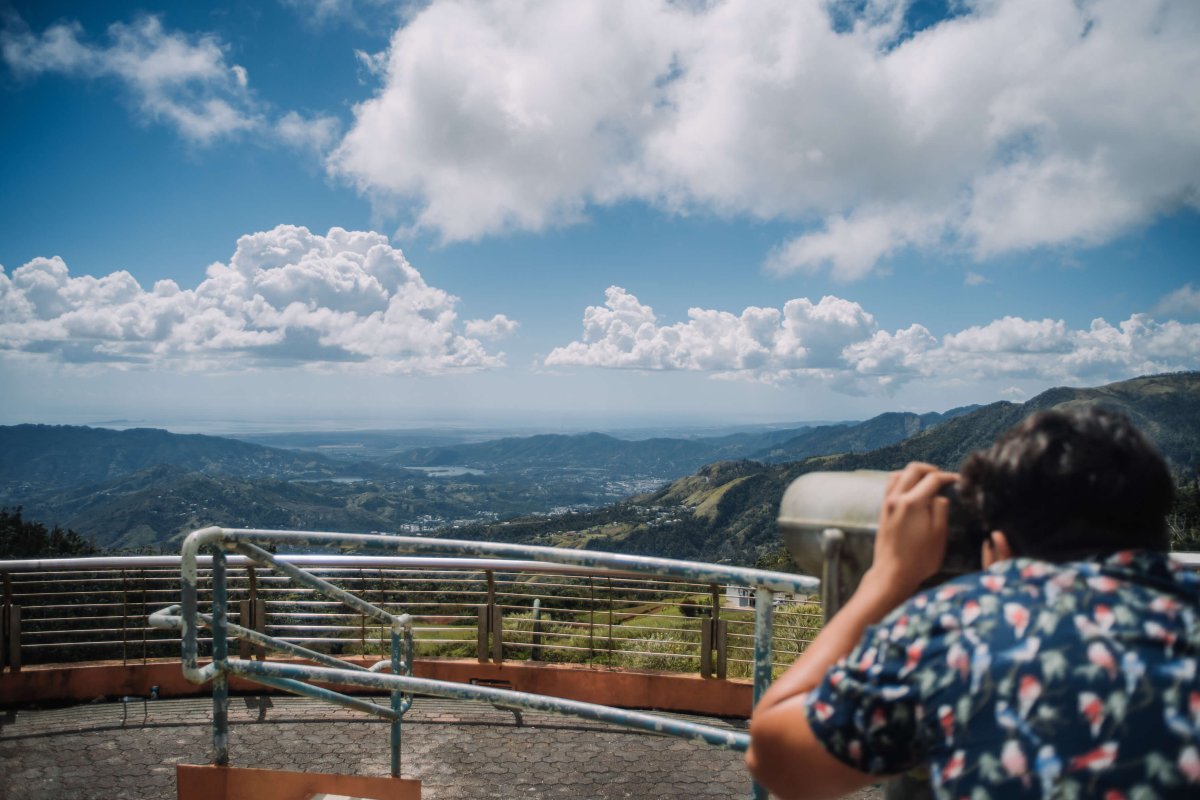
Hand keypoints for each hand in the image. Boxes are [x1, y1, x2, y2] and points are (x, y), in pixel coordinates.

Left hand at [867, 463, 957, 602]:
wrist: (892, 573)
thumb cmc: (920, 558)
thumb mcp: (939, 534)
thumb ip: (940, 510)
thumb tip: (940, 496)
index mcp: (913, 503)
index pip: (932, 478)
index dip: (947, 477)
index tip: (957, 480)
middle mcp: (897, 498)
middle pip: (913, 469)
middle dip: (930, 470)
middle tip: (942, 478)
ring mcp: (887, 503)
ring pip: (898, 474)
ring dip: (914, 474)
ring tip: (927, 482)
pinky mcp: (882, 510)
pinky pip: (891, 486)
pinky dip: (902, 481)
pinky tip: (912, 492)